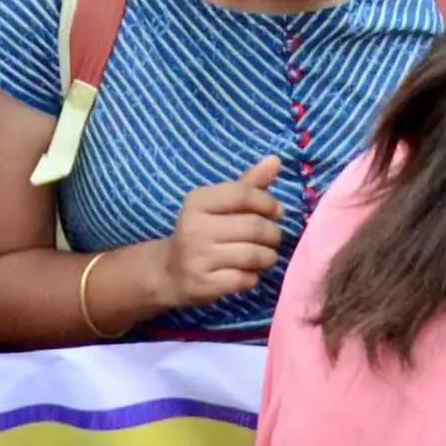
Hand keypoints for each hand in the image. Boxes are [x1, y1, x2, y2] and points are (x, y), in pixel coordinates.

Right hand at [151, 155, 285, 316]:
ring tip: (265, 256)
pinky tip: (247, 274)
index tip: (276, 212)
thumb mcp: (220, 205)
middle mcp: (194, 227)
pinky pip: (245, 279)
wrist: (169, 271)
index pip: (243, 194)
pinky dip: (254, 277)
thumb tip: (276, 160)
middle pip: (253, 226)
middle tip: (272, 238)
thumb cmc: (203, 231)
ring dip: (268, 256)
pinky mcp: (204, 284)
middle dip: (273, 233)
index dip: (268, 203)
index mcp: (198, 201)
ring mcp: (198, 258)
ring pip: (254, 255)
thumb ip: (249, 184)